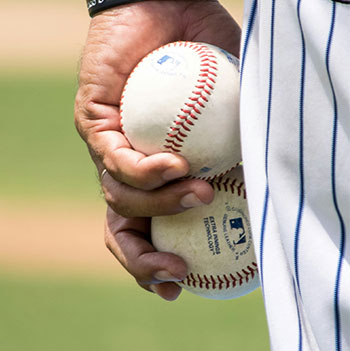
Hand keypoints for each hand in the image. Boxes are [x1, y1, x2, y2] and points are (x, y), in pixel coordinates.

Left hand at [75, 0, 240, 299]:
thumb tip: (269, 179)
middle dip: (143, 262)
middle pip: (122, 230)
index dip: (156, 264)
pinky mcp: (93, 122)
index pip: (147, 231)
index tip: (181, 284)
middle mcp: (127, 170)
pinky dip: (147, 171)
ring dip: (162, 208)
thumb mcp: (235, 109)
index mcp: (155, 176)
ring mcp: (108, 148)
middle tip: (177, 273)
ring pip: (119, 200)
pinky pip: (113, 160)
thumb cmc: (206, 58)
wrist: (168, 9)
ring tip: (199, 192)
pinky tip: (176, 162)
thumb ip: (245, 144)